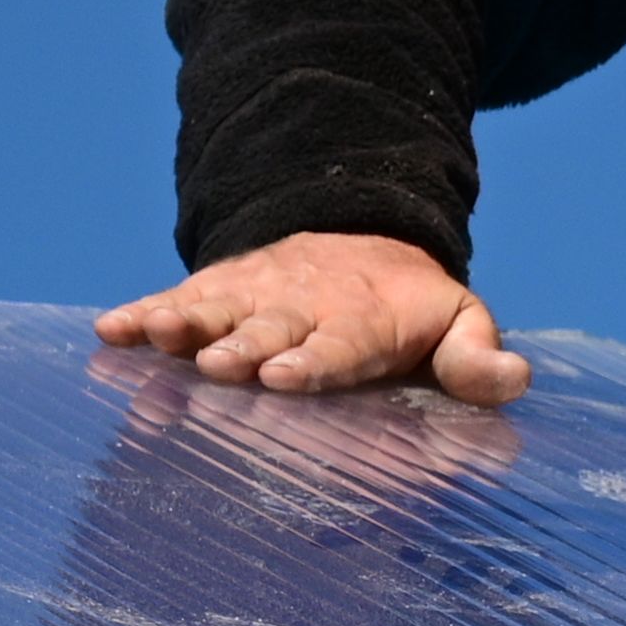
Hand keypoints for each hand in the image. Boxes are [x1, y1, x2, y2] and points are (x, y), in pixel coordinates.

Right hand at [99, 227, 531, 404]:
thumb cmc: (412, 312)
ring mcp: (255, 296)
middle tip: (218, 365)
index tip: (285, 376)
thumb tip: (515, 379)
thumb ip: (477, 358)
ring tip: (146, 338)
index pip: (340, 344)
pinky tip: (109, 331)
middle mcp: (303, 306)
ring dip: (183, 325)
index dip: (314, 360)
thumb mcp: (459, 324)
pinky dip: (144, 315)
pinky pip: (177, 302)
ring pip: (215, 310)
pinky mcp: (219, 292)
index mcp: (364, 320)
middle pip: (270, 329)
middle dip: (243, 346)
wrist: (361, 246)